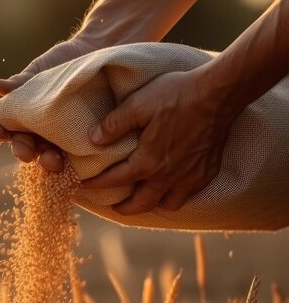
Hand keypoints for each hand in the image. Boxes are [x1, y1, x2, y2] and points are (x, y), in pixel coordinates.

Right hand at [0, 36, 98, 170]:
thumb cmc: (62, 62)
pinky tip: (76, 163)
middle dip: (23, 151)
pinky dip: (74, 163)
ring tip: (54, 161)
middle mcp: (36, 131)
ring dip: (47, 161)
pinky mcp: (82, 143)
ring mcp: (59, 138)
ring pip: (47, 157)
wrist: (95, 54)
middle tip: (27, 153)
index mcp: (20, 114)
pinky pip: (76, 158)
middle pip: (22, 147)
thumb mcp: (42, 69)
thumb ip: (22, 81)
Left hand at [82, 69, 231, 213]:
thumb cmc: (176, 96)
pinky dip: (177, 195)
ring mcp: (191, 177)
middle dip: (123, 208)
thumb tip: (93, 140)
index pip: (115, 180)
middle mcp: (169, 176)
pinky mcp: (208, 172)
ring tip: (144, 198)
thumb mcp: (137, 104)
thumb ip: (113, 124)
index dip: (96, 184)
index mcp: (148, 162)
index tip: (83, 186)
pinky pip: (189, 194)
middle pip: (141, 204)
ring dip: (153, 204)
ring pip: (168, 204)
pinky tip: (173, 186)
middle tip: (113, 205)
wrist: (218, 94)